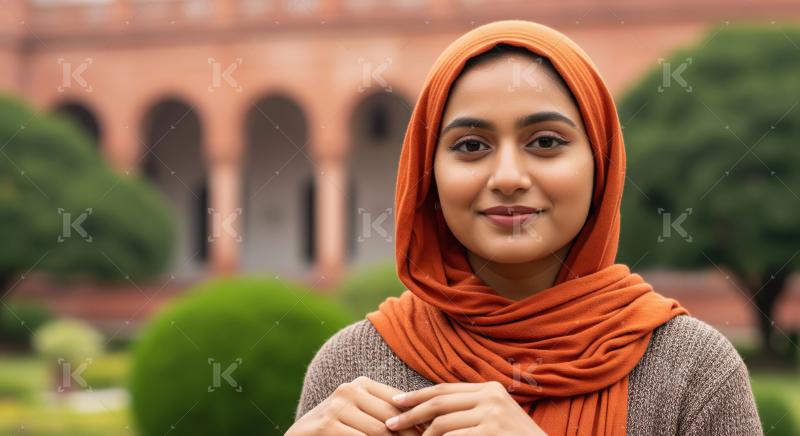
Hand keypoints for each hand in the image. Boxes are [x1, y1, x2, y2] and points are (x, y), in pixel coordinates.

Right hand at [286, 376, 419, 435]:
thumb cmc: (336, 430)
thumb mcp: (361, 416)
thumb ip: (385, 414)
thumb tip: (425, 422)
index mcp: (361, 384)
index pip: (398, 401)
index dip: (417, 421)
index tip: (432, 435)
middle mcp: (348, 389)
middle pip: (392, 417)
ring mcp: (336, 406)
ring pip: (380, 431)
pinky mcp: (326, 426)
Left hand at [384, 381, 546, 435]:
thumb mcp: (494, 417)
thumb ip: (469, 409)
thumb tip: (430, 411)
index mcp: (489, 389)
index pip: (444, 389)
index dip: (417, 396)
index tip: (396, 402)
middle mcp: (491, 396)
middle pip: (439, 402)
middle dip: (411, 414)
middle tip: (390, 424)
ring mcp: (492, 414)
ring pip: (443, 424)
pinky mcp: (492, 430)